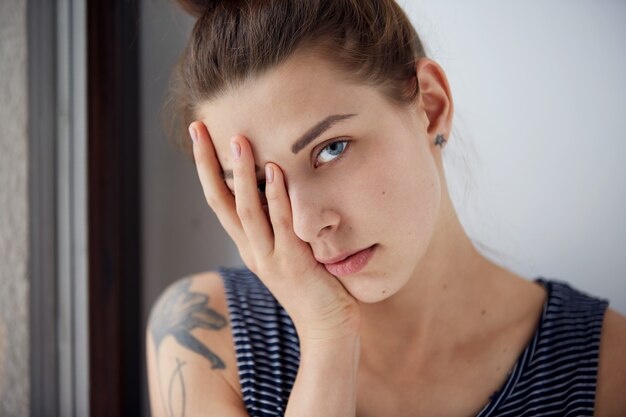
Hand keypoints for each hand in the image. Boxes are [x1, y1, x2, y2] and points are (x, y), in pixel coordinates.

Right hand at [189, 121, 360, 341]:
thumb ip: (282, 223)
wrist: (327, 329)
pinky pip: (281, 225)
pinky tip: (274, 171)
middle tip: (198, 129)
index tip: (200, 137)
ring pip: (246, 210)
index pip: (220, 201)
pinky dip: (275, 197)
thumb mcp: (290, 251)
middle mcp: (252, 250)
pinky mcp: (293, 263)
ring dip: (241, 174)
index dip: (206, 169)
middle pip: (220, 202)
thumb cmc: (314, 287)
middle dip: (207, 165)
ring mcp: (270, 258)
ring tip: (237, 139)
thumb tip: (283, 187)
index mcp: (249, 245)